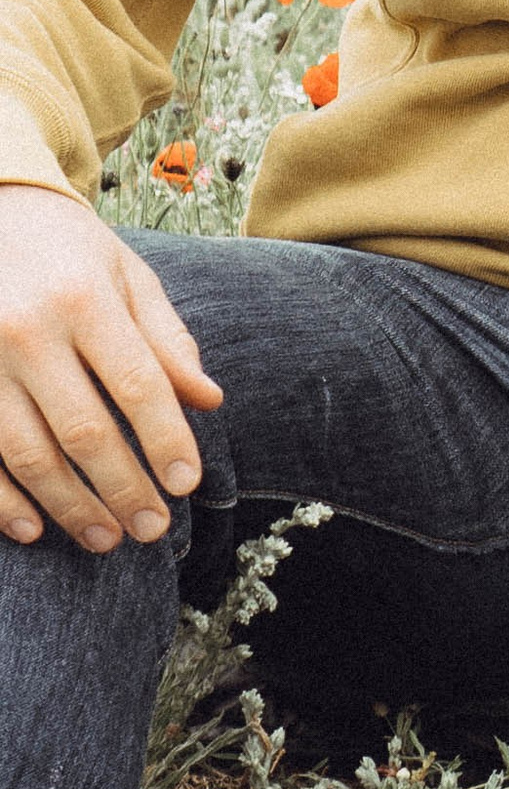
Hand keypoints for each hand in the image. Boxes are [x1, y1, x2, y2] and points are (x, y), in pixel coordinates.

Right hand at [0, 184, 222, 553]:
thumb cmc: (69, 250)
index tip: (187, 484)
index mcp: (84, 299)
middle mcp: (28, 331)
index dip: (166, 439)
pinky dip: (3, 500)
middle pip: (84, 430)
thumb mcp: (127, 276)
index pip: (136, 384)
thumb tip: (208, 401)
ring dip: (70, 507)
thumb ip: (167, 339)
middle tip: (152, 528)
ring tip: (107, 538)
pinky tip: (33, 528)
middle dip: (123, 488)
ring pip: (28, 454)